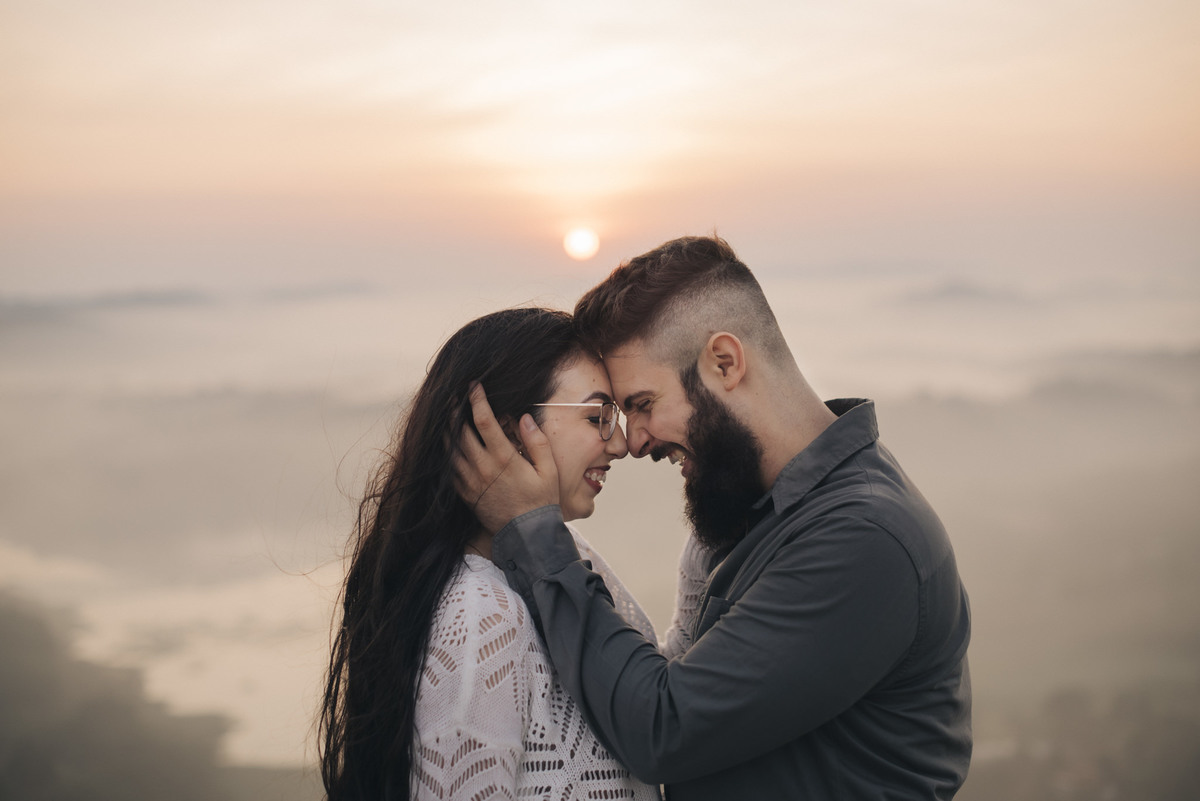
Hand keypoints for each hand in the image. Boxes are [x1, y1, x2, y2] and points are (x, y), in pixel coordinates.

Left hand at [453, 383, 560, 533]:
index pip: (484, 421)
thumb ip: (537, 442)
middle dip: (456, 410)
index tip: (474, 385)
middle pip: (461, 432)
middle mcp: (483, 467)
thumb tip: (523, 417)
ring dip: (446, 430)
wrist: (527, 537)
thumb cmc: (541, 502)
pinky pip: (450, 469)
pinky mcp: (466, 494)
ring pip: (451, 450)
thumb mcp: (548, 470)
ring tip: (445, 415)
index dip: (477, 400)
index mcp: (504, 458)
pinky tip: (446, 445)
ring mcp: (471, 481)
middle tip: (453, 396)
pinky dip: (445, 454)